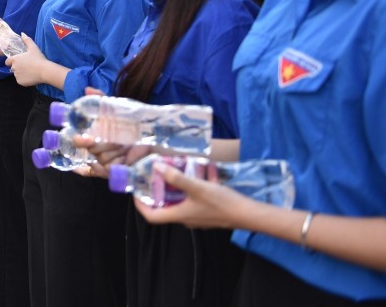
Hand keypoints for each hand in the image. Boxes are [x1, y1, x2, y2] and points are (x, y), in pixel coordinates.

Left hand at [6, 35, 45, 86]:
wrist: (44, 71)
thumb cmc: (38, 58)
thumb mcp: (33, 47)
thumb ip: (26, 40)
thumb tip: (22, 33)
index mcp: (14, 59)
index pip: (7, 61)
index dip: (12, 61)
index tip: (19, 61)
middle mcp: (13, 68)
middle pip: (13, 68)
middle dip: (18, 67)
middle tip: (27, 66)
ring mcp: (16, 76)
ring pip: (17, 75)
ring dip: (21, 73)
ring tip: (30, 71)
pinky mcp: (20, 82)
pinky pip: (20, 81)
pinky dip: (24, 79)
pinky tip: (31, 76)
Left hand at [133, 160, 253, 229]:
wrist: (248, 214)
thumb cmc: (221, 202)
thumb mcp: (197, 187)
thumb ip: (176, 177)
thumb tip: (156, 167)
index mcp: (179, 215)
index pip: (152, 217)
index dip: (140, 206)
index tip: (136, 192)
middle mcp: (186, 219)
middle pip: (165, 207)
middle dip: (159, 191)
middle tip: (156, 176)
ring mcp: (198, 217)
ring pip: (181, 201)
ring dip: (178, 187)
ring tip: (179, 170)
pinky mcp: (209, 212)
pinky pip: (196, 199)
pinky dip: (196, 186)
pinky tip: (206, 171)